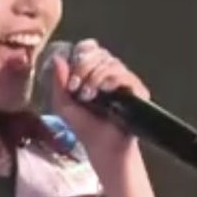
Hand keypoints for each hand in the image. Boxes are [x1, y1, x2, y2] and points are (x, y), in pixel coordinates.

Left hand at [48, 38, 150, 164]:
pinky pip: (125, 75)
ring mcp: (124, 81)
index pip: (89, 49)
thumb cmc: (84, 126)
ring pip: (111, 62)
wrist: (102, 147)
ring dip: (95, 76)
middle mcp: (110, 73)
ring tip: (87, 95)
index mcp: (92, 72)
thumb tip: (58, 58)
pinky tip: (103, 91)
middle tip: (75, 86)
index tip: (71, 74)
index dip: (80, 55)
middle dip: (84, 67)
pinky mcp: (137, 90)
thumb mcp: (63, 105)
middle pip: (99, 53)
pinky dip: (111, 79)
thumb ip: (59, 82)